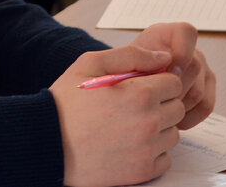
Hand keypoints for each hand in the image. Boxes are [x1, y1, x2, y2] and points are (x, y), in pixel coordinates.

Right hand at [52, 45, 182, 186]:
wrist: (48, 143)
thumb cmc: (67, 102)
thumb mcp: (90, 63)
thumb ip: (131, 55)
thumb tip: (165, 57)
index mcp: (140, 94)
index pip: (174, 82)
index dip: (158, 81)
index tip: (140, 86)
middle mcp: (149, 122)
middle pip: (177, 107)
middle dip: (160, 103)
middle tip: (132, 106)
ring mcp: (148, 149)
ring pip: (173, 133)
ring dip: (158, 128)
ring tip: (129, 125)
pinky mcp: (143, 171)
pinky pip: (166, 158)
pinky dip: (153, 152)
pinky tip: (130, 144)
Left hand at [131, 22, 215, 129]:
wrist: (132, 86)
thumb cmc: (126, 72)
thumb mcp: (124, 61)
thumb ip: (137, 59)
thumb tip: (162, 68)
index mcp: (169, 35)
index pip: (186, 33)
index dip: (180, 53)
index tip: (166, 71)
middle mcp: (191, 50)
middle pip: (194, 67)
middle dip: (172, 88)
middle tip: (154, 99)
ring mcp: (203, 69)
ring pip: (198, 91)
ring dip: (177, 106)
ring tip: (157, 113)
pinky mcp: (207, 89)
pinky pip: (205, 106)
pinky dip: (188, 117)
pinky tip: (171, 120)